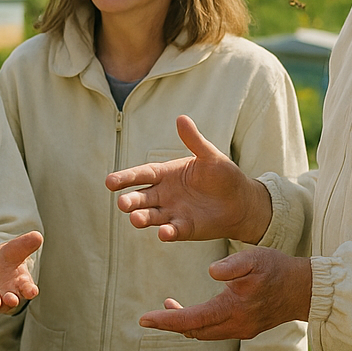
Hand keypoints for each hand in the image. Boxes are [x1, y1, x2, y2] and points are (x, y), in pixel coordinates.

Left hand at [0, 231, 42, 320]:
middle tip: (11, 299)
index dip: (30, 290)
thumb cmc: (2, 262)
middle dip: (12, 301)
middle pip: (13, 301)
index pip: (28, 289)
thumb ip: (24, 245)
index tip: (31, 291)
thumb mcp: (11, 251)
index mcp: (20, 284)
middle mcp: (9, 294)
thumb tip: (38, 235)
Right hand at [105, 115, 272, 243]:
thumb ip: (194, 140)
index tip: (110, 182)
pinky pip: (173, 230)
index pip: (142, 174)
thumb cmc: (224, 175)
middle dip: (130, 200)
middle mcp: (164, 194)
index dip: (125, 178)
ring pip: (151, 215)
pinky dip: (167, 232)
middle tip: (122, 203)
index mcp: (166, 174)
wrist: (242, 202)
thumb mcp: (210, 156)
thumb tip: (181, 118)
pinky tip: (164, 232)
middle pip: (141, 197)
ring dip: (142, 218)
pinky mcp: (184, 228)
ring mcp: (172, 212)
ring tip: (135, 219)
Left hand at [140, 247, 310, 340]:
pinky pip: (216, 331)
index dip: (166, 320)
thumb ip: (232, 265)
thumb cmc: (278, 269)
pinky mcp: (247, 329)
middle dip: (170, 325)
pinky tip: (195, 311)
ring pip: (204, 334)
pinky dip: (200, 324)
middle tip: (150, 317)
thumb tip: (211, 271)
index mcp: (232, 309)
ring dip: (185, 324)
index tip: (144, 319)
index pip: (191, 320)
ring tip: (169, 308)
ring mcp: (242, 330)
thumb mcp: (255, 258)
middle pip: (193, 332)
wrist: (305, 289)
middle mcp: (235, 325)